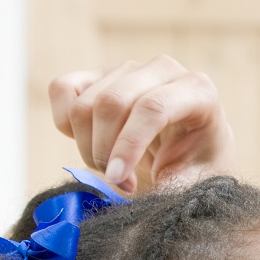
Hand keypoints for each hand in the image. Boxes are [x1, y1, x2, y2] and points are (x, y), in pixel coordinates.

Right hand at [48, 56, 234, 193]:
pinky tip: (90, 142)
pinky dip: (65, 124)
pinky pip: (62, 89)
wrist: (188, 154)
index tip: (117, 179)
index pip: (152, 107)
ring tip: (112, 169)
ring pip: (83, 104)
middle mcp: (163, 69)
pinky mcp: (98, 74)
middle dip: (104, 151)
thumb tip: (129, 190)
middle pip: (111, 102)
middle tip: (117, 181)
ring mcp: (128, 68)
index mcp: (198, 91)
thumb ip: (172, 187)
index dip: (127, 146)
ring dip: (87, 146)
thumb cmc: (196, 168)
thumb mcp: (196, 183)